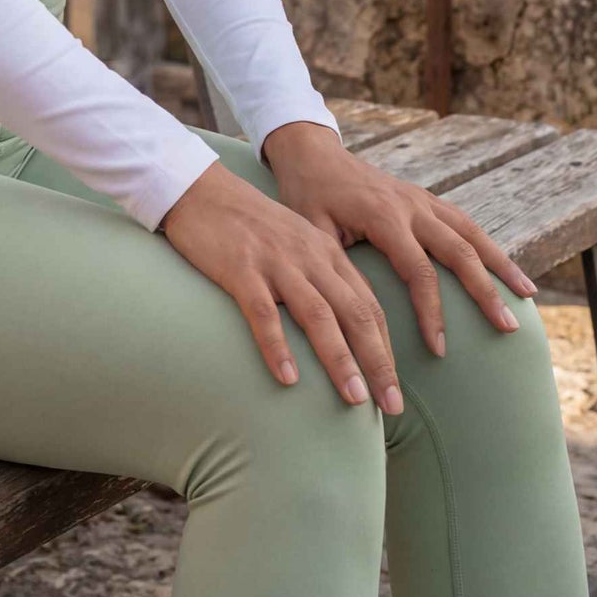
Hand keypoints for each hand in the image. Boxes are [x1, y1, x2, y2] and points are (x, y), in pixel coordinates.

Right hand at [158, 158, 406, 412]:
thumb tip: (341, 328)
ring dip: (340, 359)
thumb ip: (320, 276)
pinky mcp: (241, 269)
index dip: (387, 348)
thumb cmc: (249, 225)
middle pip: (355, 313)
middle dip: (378, 361)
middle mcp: (310, 257)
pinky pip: (264, 312)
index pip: (369, 305)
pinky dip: (278, 346)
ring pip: (318, 315)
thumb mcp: (296, 243)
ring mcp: (276, 263)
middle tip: (392, 406)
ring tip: (354, 399)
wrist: (202, 191)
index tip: (395, 389)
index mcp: (327, 253)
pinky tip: (287, 378)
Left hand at [261, 120, 538, 364]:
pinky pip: (463, 222)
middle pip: (459, 251)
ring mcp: (421, 199)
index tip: (440, 349)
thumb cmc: (305, 196)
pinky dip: (488, 245)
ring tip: (529, 296)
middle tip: (508, 328)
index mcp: (383, 216)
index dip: (432, 313)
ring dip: (501, 264)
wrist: (310, 153)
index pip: (418, 272)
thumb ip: (333, 266)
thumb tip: (350, 318)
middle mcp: (410, 205)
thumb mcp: (310, 230)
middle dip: (486, 291)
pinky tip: (505, 268)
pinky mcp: (424, 198)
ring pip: (471, 232)